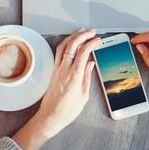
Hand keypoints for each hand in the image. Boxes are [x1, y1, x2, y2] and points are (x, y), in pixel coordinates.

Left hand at [13, 29, 101, 149]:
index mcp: (74, 76)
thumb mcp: (84, 95)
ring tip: (81, 33)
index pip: (83, 53)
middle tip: (91, 33)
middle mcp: (64, 70)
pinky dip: (66, 44)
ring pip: (63, 46)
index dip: (91, 43)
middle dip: (83, 35)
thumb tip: (90, 63)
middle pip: (72, 45)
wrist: (50, 116)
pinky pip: (59, 53)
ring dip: (73, 37)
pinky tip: (71, 43)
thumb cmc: (67, 110)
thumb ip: (87, 76)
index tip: (98, 40)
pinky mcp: (53, 71)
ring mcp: (57, 69)